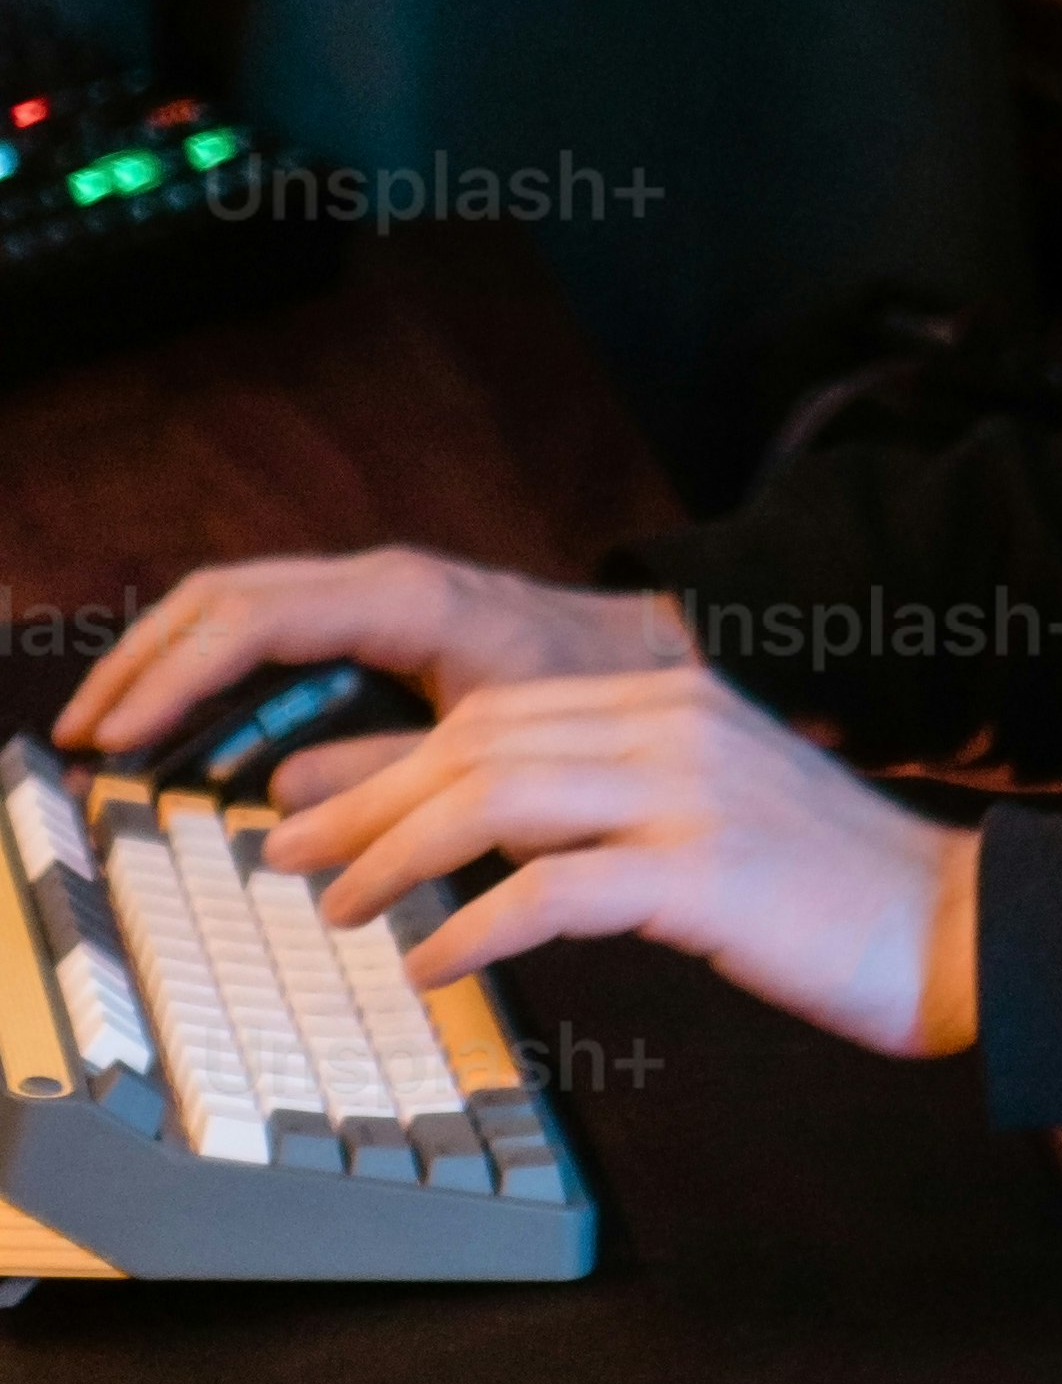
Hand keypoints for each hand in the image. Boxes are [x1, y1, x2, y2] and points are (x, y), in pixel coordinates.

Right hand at [57, 543, 688, 756]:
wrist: (657, 654)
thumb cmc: (590, 698)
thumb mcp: (492, 749)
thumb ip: (389, 774)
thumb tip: (279, 804)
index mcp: (403, 600)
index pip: (254, 619)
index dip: (175, 676)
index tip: (117, 736)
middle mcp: (381, 579)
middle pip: (223, 595)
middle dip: (144, 659)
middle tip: (81, 733)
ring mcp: (377, 587)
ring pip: (238, 599)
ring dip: (167, 656)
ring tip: (109, 726)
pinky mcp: (379, 613)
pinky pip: (272, 620)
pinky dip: (213, 661)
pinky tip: (181, 717)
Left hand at [256, 659, 981, 1062]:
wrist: (960, 926)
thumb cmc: (833, 894)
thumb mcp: (717, 818)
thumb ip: (618, 808)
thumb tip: (499, 849)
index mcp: (673, 699)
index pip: (495, 712)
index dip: (387, 756)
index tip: (309, 802)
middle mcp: (674, 724)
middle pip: (477, 744)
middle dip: (365, 801)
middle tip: (286, 857)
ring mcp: (691, 793)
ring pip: (499, 799)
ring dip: (397, 854)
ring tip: (339, 908)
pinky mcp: (705, 872)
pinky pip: (555, 890)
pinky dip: (477, 926)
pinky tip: (435, 964)